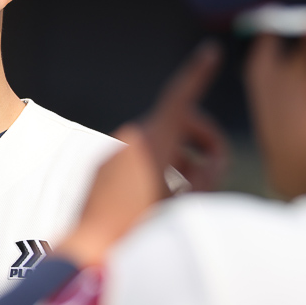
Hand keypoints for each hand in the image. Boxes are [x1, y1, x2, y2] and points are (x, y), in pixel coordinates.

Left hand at [60, 41, 223, 267]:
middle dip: (203, 141)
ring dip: (182, 159)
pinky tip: (163, 199)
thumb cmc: (139, 230)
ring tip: (190, 194)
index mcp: (151, 141)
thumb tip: (210, 165)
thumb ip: (207, 178)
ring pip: (160, 142)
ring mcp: (114, 152)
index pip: (179, 98)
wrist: (89, 251)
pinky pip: (140, 157)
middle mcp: (130, 139)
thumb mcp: (184, 204)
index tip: (210, 53)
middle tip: (216, 173)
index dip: (197, 74)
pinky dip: (159, 168)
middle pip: (178, 124)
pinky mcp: (103, 167)